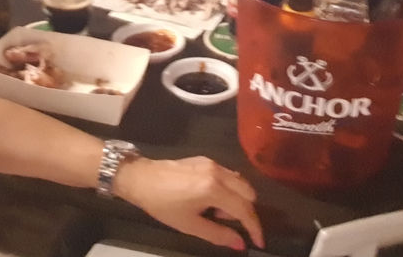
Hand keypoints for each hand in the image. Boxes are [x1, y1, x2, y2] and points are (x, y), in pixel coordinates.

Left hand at [114, 156, 263, 250]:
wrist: (142, 179)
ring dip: (236, 199)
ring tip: (213, 211)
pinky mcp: (206, 159)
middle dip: (244, 212)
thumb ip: (218, 235)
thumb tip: (240, 243)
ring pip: (240, 182)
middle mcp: (218, 173)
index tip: (259, 242)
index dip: (254, 227)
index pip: (244, 209)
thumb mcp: (190, 225)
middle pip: (248, 193)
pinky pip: (229, 175)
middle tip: (223, 222)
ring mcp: (213, 163)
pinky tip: (208, 198)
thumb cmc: (164, 205)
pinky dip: (228, 189)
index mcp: (214, 189)